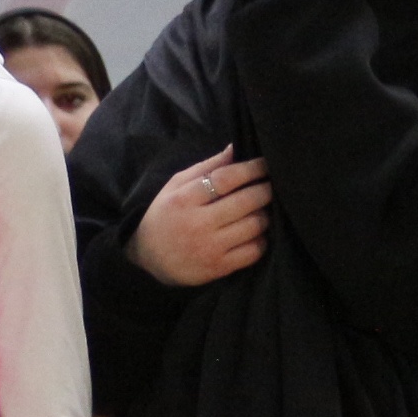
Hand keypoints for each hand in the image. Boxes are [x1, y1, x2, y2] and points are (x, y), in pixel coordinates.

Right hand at [131, 145, 272, 286]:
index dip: (251, 169)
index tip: (264, 164)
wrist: (148, 259)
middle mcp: (198, 224)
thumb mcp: (176, 186)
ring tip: (261, 209)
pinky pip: (253, 251)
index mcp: (184, 199)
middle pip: (246, 201)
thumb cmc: (166, 215)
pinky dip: (261, 240)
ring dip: (264, 214)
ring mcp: (209, 248)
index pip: (226, 178)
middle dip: (265, 189)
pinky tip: (255, 233)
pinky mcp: (218, 267)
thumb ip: (206, 167)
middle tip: (269, 185)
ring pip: (254, 226)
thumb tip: (235, 148)